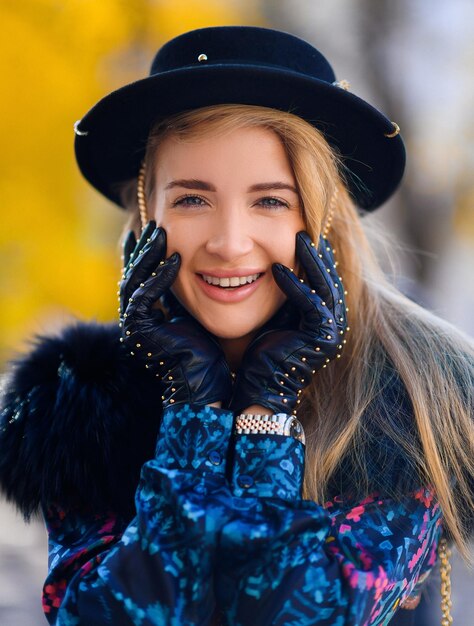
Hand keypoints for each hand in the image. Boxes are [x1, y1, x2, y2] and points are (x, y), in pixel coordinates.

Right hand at [120, 222, 232, 407]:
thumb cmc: (209, 355)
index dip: (146, 255)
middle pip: (131, 275)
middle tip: (155, 224)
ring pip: (132, 280)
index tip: (157, 232)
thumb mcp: (195, 317)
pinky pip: (142, 295)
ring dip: (147, 255)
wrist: (207, 388)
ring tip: (161, 231)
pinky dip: (157, 275)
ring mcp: (132, 327)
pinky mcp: (137, 331)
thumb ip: (188, 297)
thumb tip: (197, 270)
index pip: (140, 279)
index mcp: (146, 318)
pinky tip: (174, 258)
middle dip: (143, 249)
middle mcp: (133, 322)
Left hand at [230, 231, 346, 413]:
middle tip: (306, 228)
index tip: (302, 232)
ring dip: (311, 261)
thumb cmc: (261, 354)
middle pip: (331, 279)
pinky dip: (296, 285)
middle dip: (319, 252)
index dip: (316, 256)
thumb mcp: (276, 317)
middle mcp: (334, 324)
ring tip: (298, 238)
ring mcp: (332, 332)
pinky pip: (311, 304)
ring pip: (326, 287)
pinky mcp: (322, 339)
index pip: (325, 279)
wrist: (259, 389)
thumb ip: (285, 295)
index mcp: (324, 319)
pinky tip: (278, 269)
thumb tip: (276, 263)